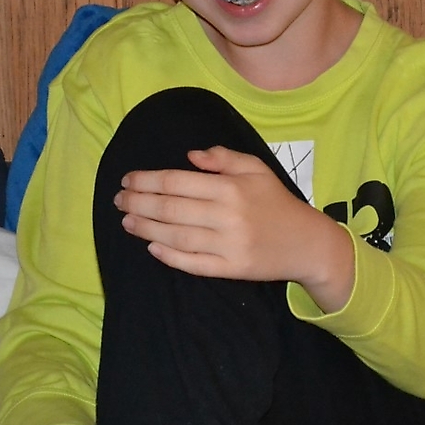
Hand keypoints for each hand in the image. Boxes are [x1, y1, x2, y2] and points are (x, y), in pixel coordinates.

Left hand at [115, 147, 354, 310]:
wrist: (306, 242)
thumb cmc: (277, 202)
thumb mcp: (256, 169)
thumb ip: (223, 158)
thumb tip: (189, 156)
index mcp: (231, 187)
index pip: (178, 181)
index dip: (148, 180)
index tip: (128, 179)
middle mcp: (227, 215)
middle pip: (172, 208)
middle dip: (139, 202)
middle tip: (119, 199)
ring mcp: (228, 244)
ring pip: (177, 236)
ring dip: (146, 228)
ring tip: (126, 221)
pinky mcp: (231, 269)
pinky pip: (194, 263)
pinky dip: (170, 256)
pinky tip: (152, 247)